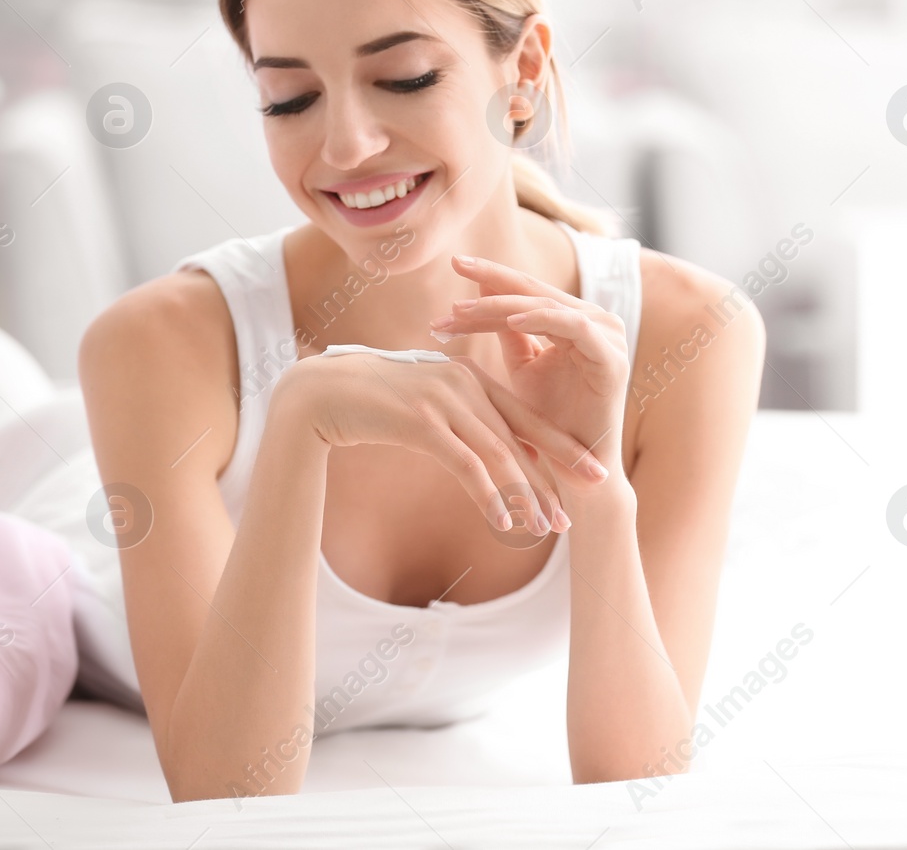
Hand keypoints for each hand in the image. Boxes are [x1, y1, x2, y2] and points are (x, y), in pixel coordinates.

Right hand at [275, 350, 609, 535]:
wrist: (318, 393)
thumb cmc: (371, 404)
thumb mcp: (424, 410)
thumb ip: (458, 423)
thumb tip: (487, 455)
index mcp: (469, 379)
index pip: (525, 417)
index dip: (559, 448)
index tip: (588, 472)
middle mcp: (463, 385)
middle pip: (520, 438)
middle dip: (552, 478)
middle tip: (574, 514)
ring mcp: (443, 400)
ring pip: (498, 454)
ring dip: (524, 495)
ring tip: (544, 528)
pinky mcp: (421, 421)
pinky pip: (465, 464)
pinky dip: (487, 495)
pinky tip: (503, 522)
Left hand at [430, 253, 630, 500]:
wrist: (575, 467)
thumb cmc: (549, 420)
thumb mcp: (522, 366)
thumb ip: (507, 328)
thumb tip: (479, 290)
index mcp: (577, 320)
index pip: (530, 289)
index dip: (493, 276)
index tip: (455, 263)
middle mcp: (597, 321)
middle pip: (538, 290)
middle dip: (493, 280)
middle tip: (456, 265)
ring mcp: (609, 337)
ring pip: (550, 305)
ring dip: (505, 304)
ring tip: (465, 306)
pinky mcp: (613, 358)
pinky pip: (575, 328)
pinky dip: (543, 319)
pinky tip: (510, 318)